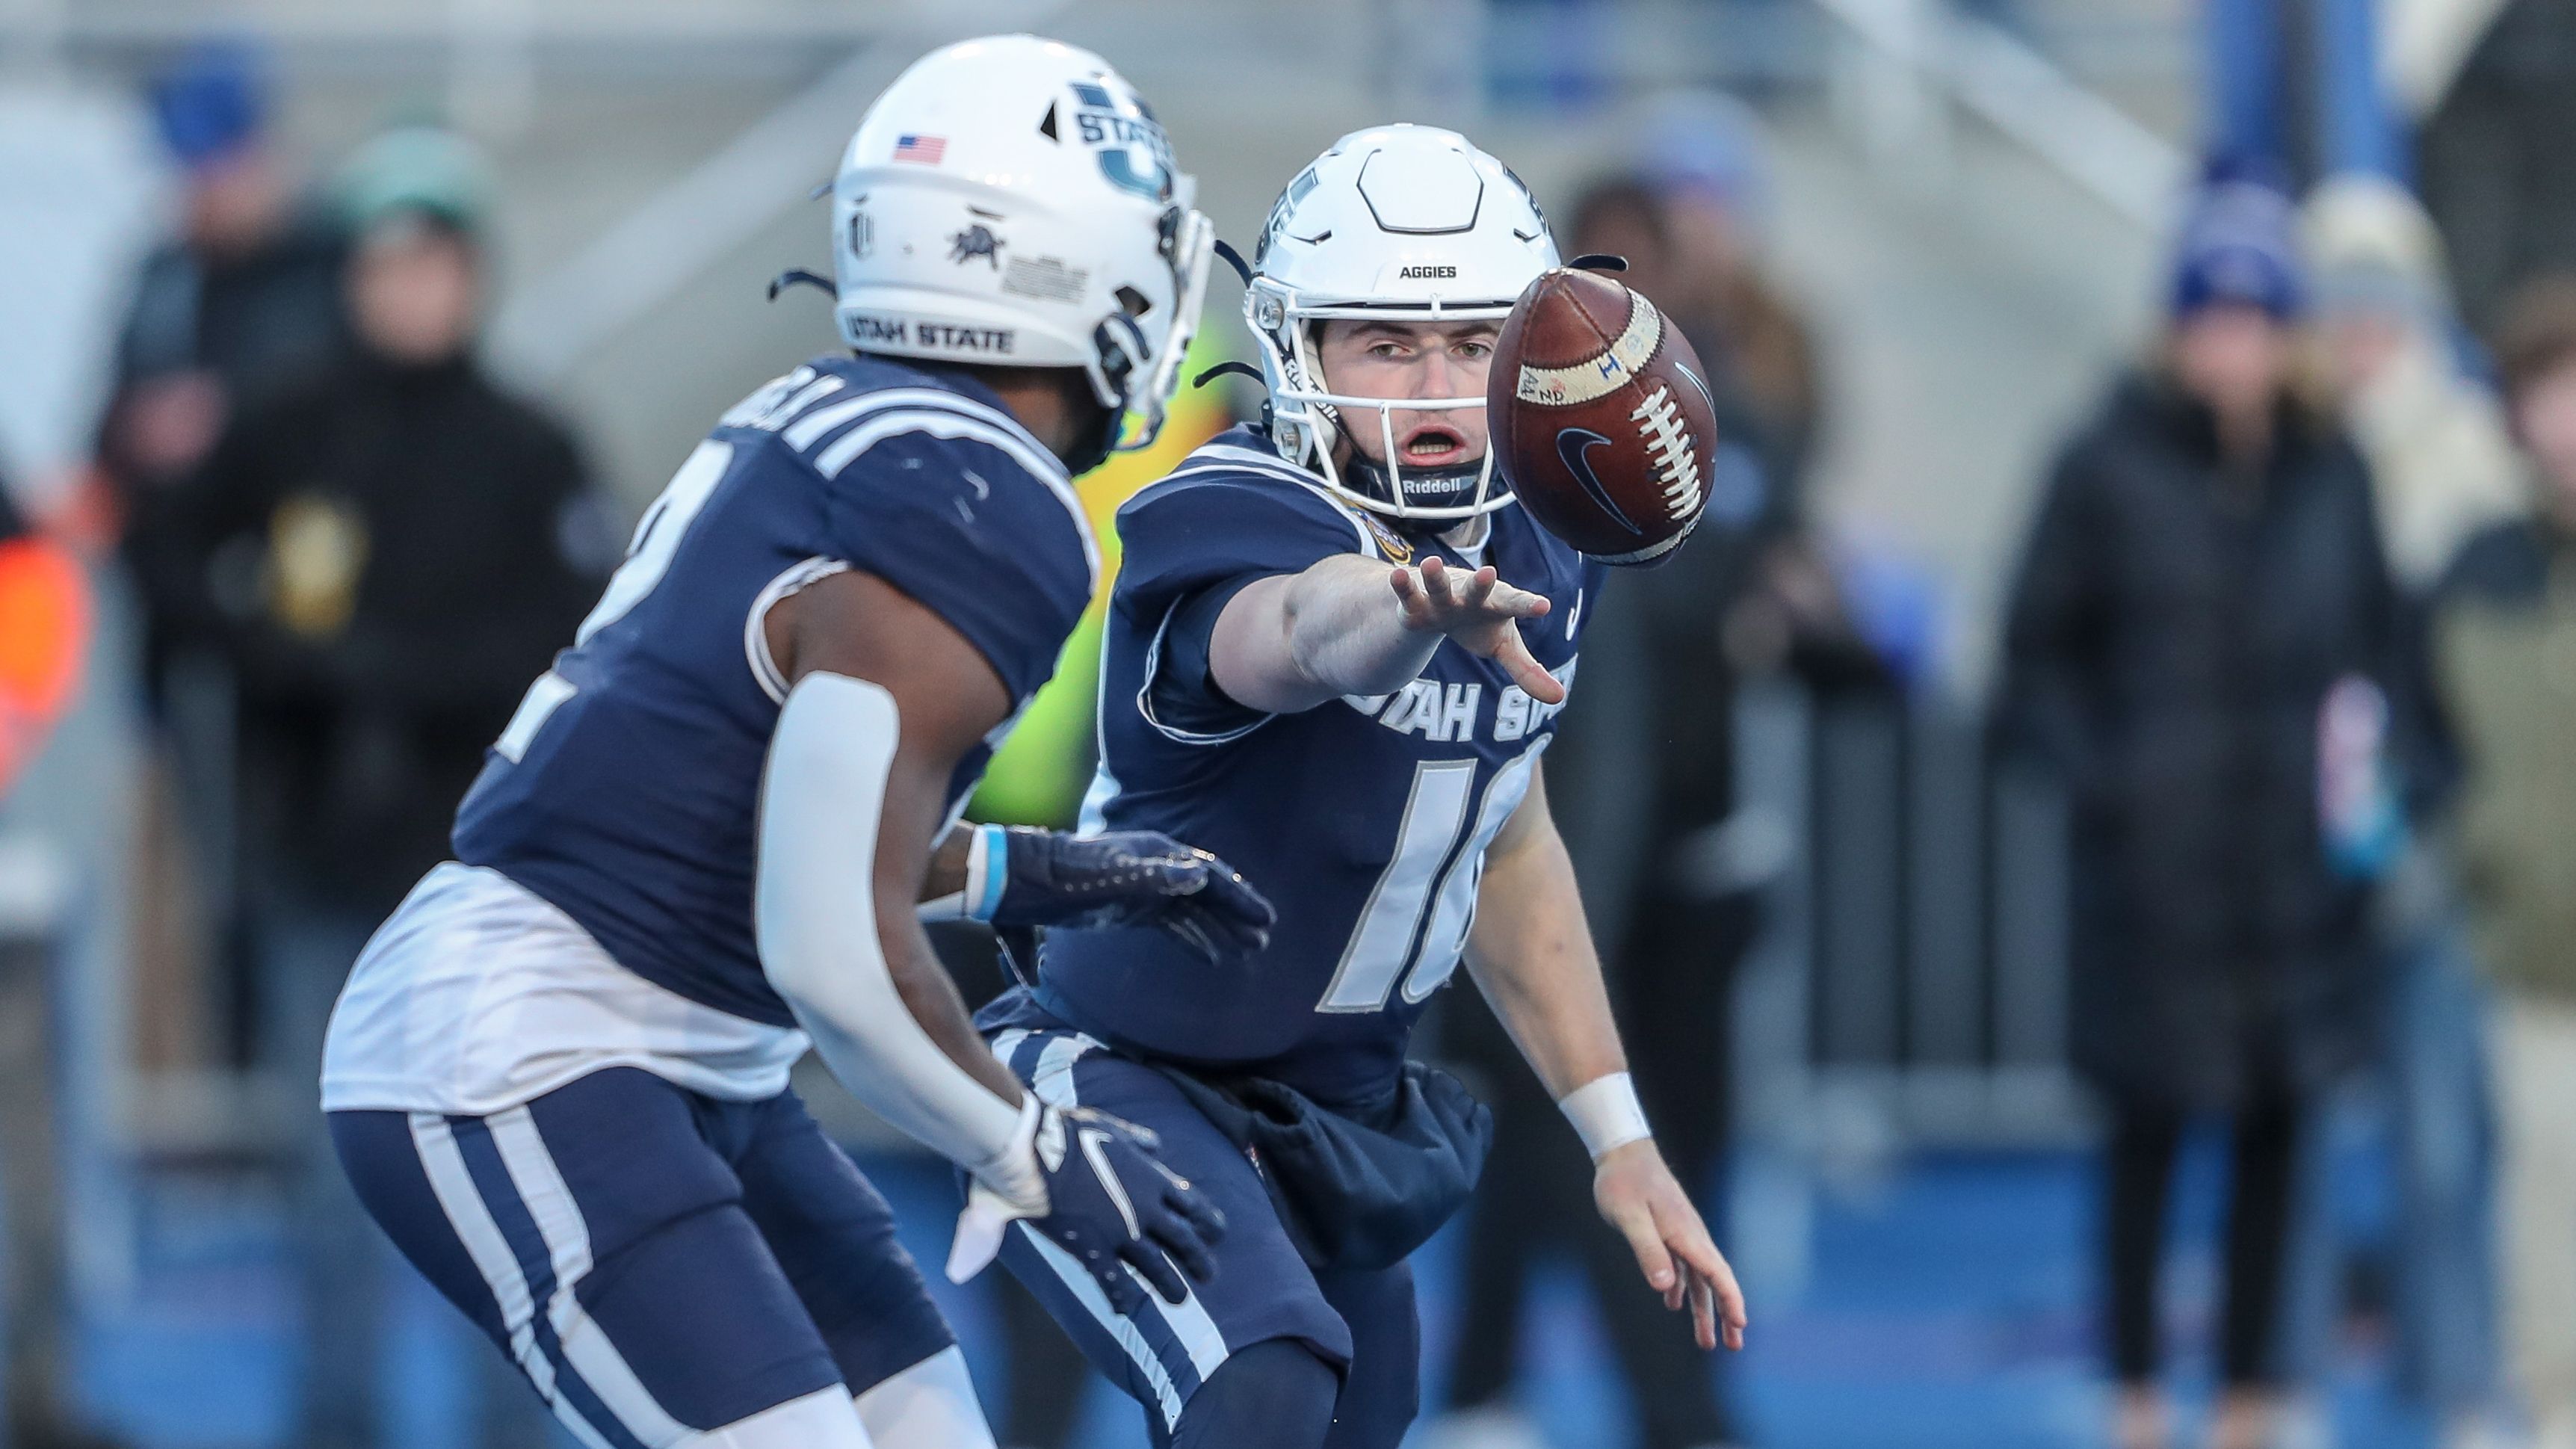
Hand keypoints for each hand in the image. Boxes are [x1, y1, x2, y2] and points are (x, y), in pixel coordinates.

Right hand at [950, 1100, 1225, 1314]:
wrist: (1037, 1149)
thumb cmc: (1070, 1132)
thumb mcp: (1113, 1127)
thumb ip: (1138, 1140)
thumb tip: (1157, 1146)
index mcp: (1152, 1178)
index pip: (1193, 1205)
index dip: (1208, 1221)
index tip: (1217, 1234)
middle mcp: (1145, 1208)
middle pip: (1183, 1241)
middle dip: (1199, 1260)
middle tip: (1210, 1276)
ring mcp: (1121, 1232)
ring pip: (1156, 1267)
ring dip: (1170, 1285)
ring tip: (1179, 1299)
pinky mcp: (1094, 1249)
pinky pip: (1114, 1282)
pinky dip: (1122, 1297)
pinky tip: (1125, 1309)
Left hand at [991, 827, 1275, 965]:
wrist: (1026, 881)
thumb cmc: (1067, 878)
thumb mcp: (1115, 878)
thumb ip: (1157, 877)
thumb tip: (1201, 875)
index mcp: (1159, 856)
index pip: (1211, 878)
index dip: (1240, 899)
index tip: (1266, 920)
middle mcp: (1158, 869)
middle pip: (1208, 895)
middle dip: (1236, 917)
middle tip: (1263, 941)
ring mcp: (1145, 889)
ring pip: (1193, 912)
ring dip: (1220, 931)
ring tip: (1247, 953)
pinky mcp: (1131, 908)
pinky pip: (1173, 925)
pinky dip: (1194, 940)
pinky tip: (1211, 958)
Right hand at [1388, 555, 1562, 703]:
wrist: (1440, 602)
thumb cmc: (1479, 623)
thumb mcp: (1504, 646)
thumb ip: (1528, 670)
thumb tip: (1558, 698)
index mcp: (1496, 605)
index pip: (1516, 604)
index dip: (1528, 605)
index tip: (1543, 606)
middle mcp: (1470, 598)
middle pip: (1477, 590)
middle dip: (1480, 583)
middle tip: (1488, 572)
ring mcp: (1442, 599)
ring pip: (1438, 587)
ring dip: (1434, 576)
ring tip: (1430, 564)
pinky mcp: (1415, 605)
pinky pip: (1408, 595)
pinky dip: (1403, 587)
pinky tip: (1396, 576)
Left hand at [1594, 1139, 1746, 1349]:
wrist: (1622, 1151)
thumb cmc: (1623, 1183)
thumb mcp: (1630, 1218)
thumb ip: (1647, 1250)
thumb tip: (1664, 1288)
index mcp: (1686, 1235)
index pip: (1717, 1274)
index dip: (1731, 1301)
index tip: (1740, 1326)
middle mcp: (1690, 1236)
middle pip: (1714, 1281)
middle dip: (1725, 1314)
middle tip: (1734, 1346)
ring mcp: (1681, 1233)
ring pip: (1697, 1278)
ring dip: (1703, 1308)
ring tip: (1706, 1340)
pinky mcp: (1668, 1230)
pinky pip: (1681, 1265)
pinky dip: (1681, 1287)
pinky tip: (1672, 1303)